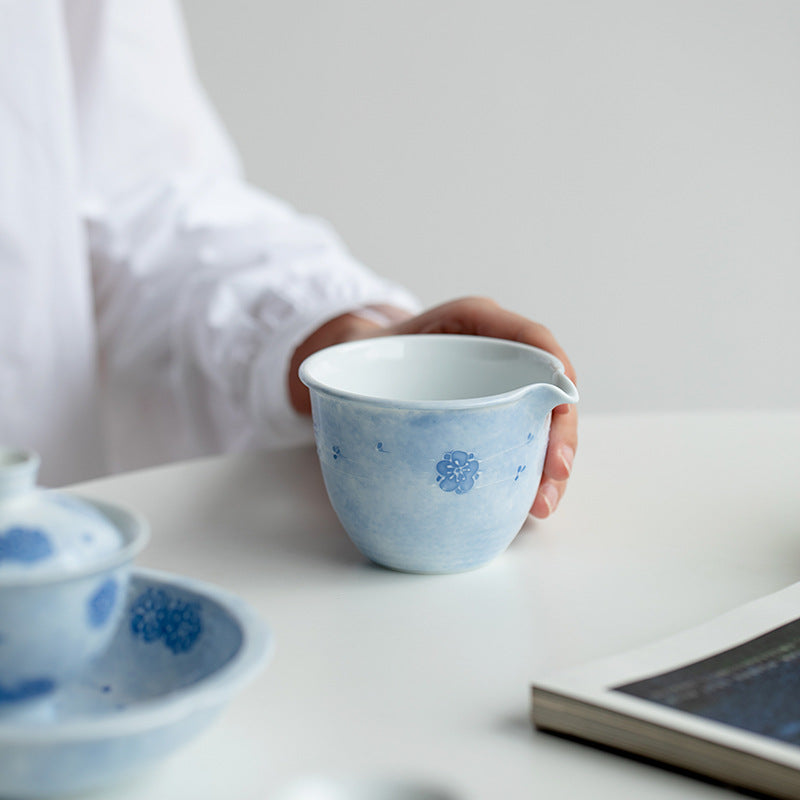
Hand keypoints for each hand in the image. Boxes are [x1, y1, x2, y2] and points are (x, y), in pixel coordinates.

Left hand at [290, 297, 577, 518]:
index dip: (554, 370)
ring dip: (550, 465)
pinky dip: (529, 475)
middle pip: (549, 389)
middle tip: (553, 474)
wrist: (362, 369)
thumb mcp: (363, 340)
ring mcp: (500, 392)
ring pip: (542, 424)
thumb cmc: (367, 350)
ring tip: (541, 505)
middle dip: (560, 434)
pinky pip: (522, 445)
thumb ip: (359, 350)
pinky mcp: (494, 424)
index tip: (560, 406)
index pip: (531, 338)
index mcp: (476, 323)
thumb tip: (358, 370)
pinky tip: (527, 504)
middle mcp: (498, 356)